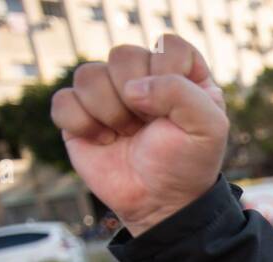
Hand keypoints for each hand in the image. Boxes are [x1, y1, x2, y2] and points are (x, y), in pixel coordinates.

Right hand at [51, 34, 228, 236]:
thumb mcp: (208, 128)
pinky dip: (82, 124)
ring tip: (127, 135)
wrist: (160, 204)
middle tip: (148, 126)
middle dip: (136, 98)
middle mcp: (143, 79)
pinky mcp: (79, 114)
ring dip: (110, 113)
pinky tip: (103, 141)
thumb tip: (131, 88)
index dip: (168, 73)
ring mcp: (108, 94)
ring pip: (88, 74)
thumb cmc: (187, 165)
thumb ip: (180, 91)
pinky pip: (63, 100)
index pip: (169, 46)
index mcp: (181, 75)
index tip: (176, 108)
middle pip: (123, 54)